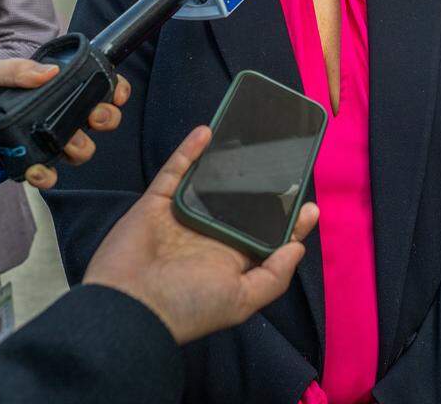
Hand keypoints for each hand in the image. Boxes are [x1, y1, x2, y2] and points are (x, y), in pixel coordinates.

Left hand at [0, 58, 130, 189]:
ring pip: (81, 148)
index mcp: (51, 87)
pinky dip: (48, 174)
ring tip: (63, 142)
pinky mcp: (28, 162)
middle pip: (98, 119)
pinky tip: (36, 168)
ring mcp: (43, 139)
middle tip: (93, 117)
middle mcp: (54, 113)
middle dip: (105, 118)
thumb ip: (18, 70)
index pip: (95, 86)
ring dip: (80, 146)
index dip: (114, 90)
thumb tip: (49, 73)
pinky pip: (50, 174)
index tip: (114, 92)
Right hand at [83, 126, 318, 344]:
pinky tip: (208, 132)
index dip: (288, 222)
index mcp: (232, 259)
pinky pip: (176, 171)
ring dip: (227, 162)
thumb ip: (274, 276)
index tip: (309, 206)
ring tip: (251, 140)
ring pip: (210, 182)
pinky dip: (190, 151)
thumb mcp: (241, 300)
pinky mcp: (158, 202)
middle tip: (284, 161)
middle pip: (241, 203)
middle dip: (261, 185)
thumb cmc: (188, 307)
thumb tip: (298, 247)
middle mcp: (210, 234)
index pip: (266, 235)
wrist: (131, 306)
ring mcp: (184, 216)